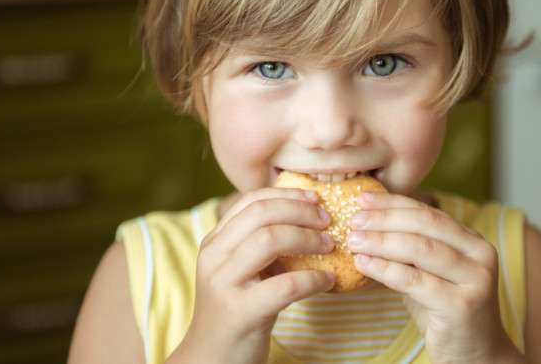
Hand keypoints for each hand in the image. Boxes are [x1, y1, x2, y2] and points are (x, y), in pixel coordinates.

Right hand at [169, 188, 335, 363]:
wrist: (211, 358)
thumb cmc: (237, 310)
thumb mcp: (242, 271)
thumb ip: (262, 244)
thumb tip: (308, 217)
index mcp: (214, 242)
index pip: (251, 201)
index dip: (286, 194)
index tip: (314, 198)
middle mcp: (214, 257)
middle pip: (262, 214)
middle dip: (301, 212)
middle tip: (327, 220)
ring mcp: (223, 283)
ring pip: (270, 240)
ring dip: (307, 238)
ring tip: (329, 245)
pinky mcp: (240, 312)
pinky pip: (284, 286)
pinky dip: (312, 280)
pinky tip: (328, 281)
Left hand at [346, 192, 522, 363]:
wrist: (475, 355)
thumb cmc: (444, 311)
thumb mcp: (428, 272)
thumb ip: (409, 249)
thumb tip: (366, 222)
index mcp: (472, 241)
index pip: (428, 212)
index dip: (393, 203)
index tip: (363, 198)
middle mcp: (480, 256)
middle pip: (425, 225)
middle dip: (385, 219)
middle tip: (354, 220)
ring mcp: (475, 280)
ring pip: (420, 249)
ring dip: (381, 242)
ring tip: (353, 240)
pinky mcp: (462, 306)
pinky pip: (416, 281)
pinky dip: (386, 269)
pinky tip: (363, 264)